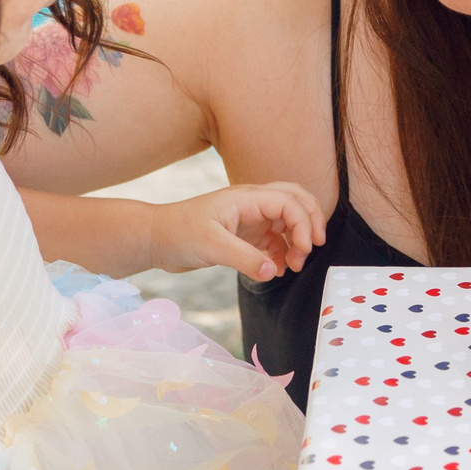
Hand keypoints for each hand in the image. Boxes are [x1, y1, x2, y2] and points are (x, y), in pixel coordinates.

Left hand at [147, 183, 325, 281]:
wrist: (157, 239)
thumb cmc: (178, 233)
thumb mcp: (211, 246)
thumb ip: (245, 258)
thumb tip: (274, 271)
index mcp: (246, 198)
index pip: (289, 202)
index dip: (304, 223)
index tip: (305, 249)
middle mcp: (252, 204)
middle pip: (296, 201)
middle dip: (311, 222)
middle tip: (313, 247)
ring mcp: (250, 219)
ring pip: (288, 222)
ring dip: (297, 240)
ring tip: (295, 265)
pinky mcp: (245, 235)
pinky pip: (275, 240)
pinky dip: (283, 252)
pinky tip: (279, 269)